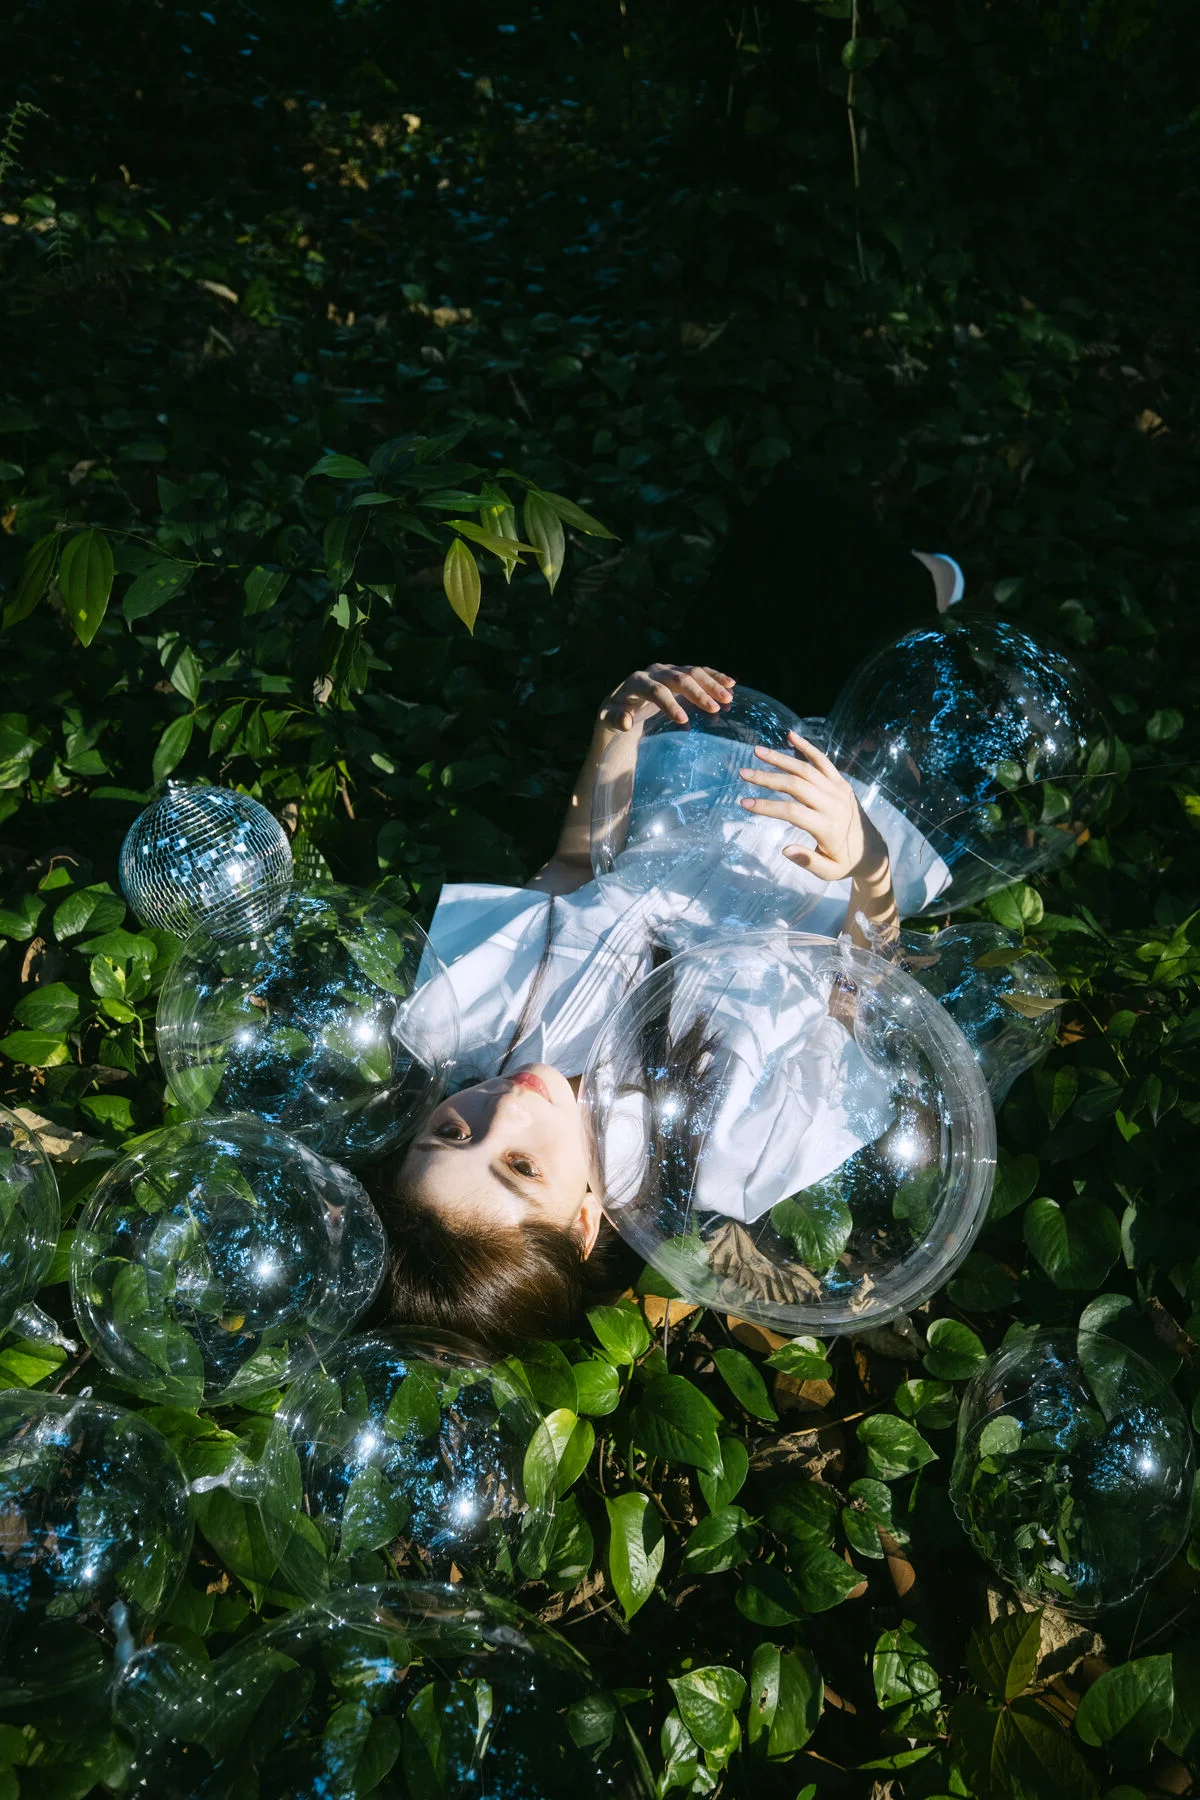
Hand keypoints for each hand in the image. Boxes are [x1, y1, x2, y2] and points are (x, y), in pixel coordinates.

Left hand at [599, 663, 734, 730]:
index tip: (683, 721)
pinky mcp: (679, 671)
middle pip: (679, 679)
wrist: (623, 700)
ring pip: (693, 671)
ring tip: (728, 699)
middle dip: (697, 693)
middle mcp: (654, 671)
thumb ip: (615, 719)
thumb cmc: (616, 714)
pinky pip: (700, 671)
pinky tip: (731, 684)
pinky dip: (715, 676)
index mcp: (637, 682)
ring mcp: (669, 669)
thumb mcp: (610, 719)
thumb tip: (626, 722)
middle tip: (715, 709)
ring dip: (712, 684)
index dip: (670, 705)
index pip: (656, 691)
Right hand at [738, 731, 889, 883]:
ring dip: (780, 759)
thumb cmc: (844, 862)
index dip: (767, 807)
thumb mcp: (828, 871)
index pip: (792, 812)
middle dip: (767, 778)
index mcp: (828, 827)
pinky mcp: (841, 782)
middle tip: (743, 773)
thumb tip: (785, 850)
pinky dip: (807, 747)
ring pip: (806, 769)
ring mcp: (839, 790)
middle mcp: (833, 805)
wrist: (872, 849)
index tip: (744, 803)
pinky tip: (790, 736)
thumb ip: (808, 861)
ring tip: (757, 751)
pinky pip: (823, 761)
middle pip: (796, 785)